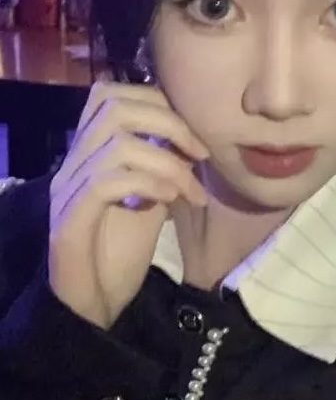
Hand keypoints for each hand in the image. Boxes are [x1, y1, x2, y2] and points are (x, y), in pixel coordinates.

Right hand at [49, 82, 209, 329]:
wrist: (92, 304)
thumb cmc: (118, 255)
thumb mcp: (151, 204)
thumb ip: (163, 171)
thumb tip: (191, 145)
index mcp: (90, 153)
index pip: (112, 95)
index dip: (158, 102)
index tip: (196, 135)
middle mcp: (73, 162)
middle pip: (113, 105)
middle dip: (167, 121)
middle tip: (202, 153)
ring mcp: (68, 187)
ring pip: (115, 141)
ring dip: (167, 160)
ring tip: (192, 189)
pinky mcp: (70, 217)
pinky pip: (107, 181)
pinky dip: (148, 183)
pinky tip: (171, 201)